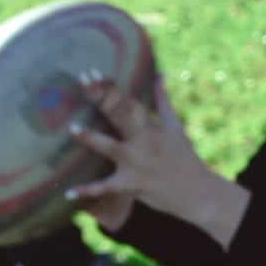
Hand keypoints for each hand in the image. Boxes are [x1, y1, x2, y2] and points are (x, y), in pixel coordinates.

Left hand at [66, 73, 224, 232]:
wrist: (199, 194)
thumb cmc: (185, 158)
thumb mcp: (176, 127)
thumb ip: (163, 101)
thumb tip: (159, 75)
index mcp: (150, 125)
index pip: (127, 99)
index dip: (109, 85)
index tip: (92, 72)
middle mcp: (143, 140)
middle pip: (118, 114)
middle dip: (101, 97)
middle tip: (82, 80)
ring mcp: (137, 163)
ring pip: (110, 147)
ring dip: (90, 138)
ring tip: (71, 128)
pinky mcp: (132, 186)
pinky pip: (105, 188)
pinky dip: (87, 191)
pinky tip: (67, 192)